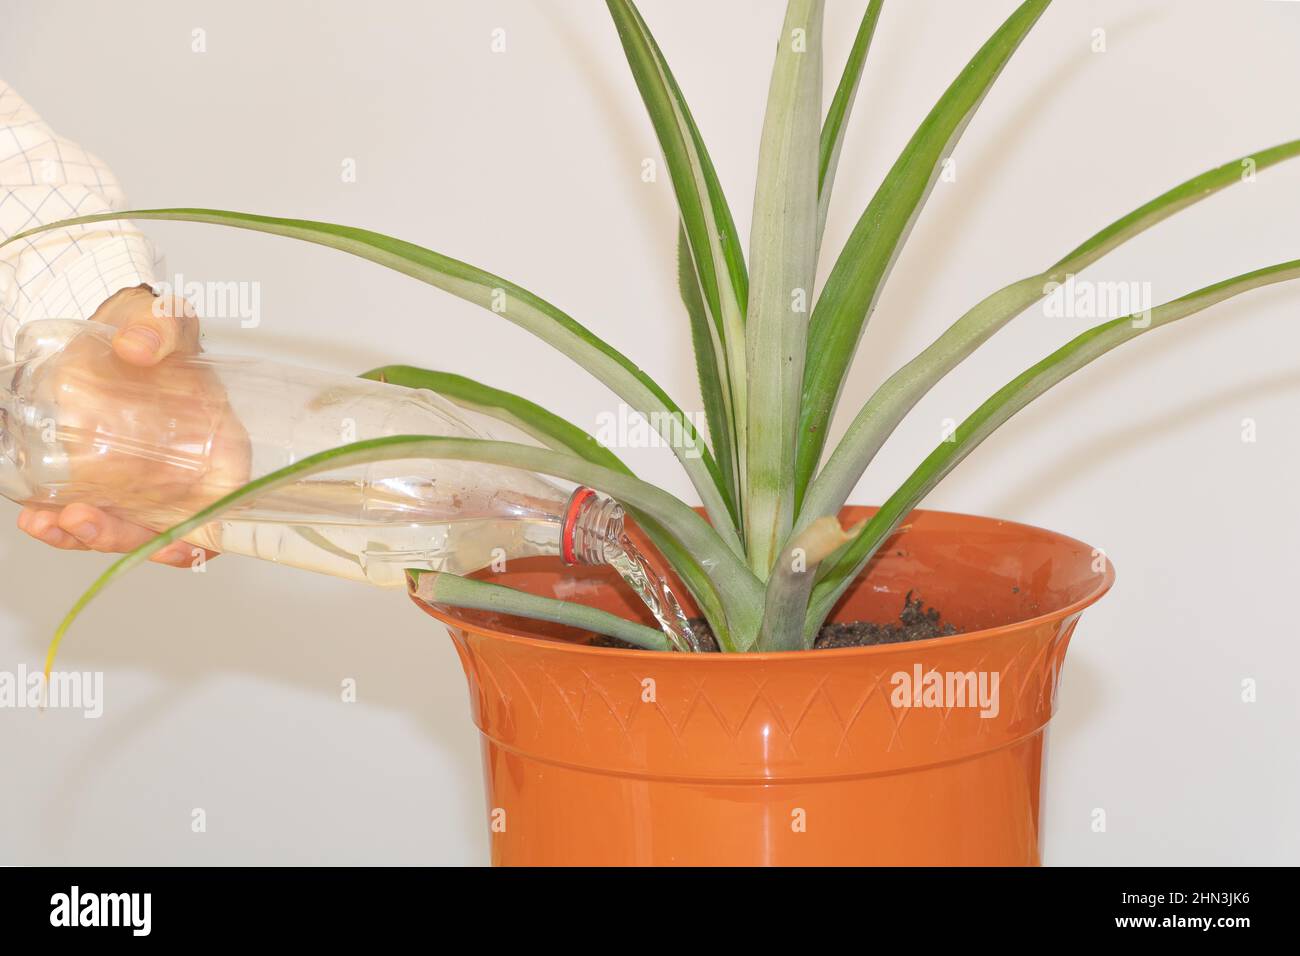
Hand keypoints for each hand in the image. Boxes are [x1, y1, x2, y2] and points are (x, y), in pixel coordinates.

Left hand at [16, 287, 247, 566]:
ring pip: (123, 531)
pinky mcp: (104, 483)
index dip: (204, 536)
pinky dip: (60, 525)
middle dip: (122, 538)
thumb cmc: (153, 329)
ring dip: (85, 537)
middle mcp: (183, 477)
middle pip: (165, 532)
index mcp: (219, 449)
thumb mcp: (165, 318)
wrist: (111, 328)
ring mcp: (142, 485)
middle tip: (82, 519)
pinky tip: (36, 517)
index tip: (175, 544)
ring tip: (49, 520)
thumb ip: (160, 327)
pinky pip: (88, 515)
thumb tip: (137, 347)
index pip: (224, 509)